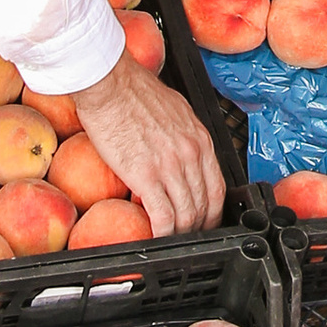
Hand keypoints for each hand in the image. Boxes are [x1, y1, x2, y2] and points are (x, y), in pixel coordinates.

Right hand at [71, 56, 226, 236]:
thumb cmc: (133, 91)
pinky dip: (163, 234)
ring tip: (172, 242)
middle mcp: (191, 154)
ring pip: (187, 214)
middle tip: (189, 238)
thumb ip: (183, 136)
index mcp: (199, 139)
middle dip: (199, 227)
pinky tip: (157, 240)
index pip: (217, 187)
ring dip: (181, 234)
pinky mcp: (147, 176)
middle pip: (204, 204)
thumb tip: (180, 152)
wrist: (109, 84)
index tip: (206, 221)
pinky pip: (163, 216)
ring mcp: (171, 166)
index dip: (214, 212)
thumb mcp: (174, 110)